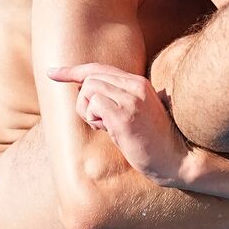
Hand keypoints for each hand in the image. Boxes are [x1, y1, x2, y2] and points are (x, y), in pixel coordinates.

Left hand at [47, 63, 191, 185]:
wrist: (176, 160)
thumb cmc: (152, 143)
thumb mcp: (135, 114)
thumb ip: (116, 99)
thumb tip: (86, 92)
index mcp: (138, 83)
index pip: (98, 68)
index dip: (72, 70)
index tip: (52, 72)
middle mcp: (135, 85)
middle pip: (89, 79)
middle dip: (84, 102)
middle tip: (101, 124)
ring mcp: (131, 99)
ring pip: (88, 89)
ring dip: (88, 112)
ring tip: (108, 128)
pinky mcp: (125, 114)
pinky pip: (93, 104)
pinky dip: (93, 118)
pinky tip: (110, 131)